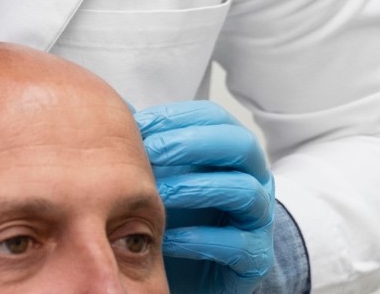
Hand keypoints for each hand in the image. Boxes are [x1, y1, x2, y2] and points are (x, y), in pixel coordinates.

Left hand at [135, 101, 274, 293]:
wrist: (202, 268)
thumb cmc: (181, 212)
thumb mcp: (164, 173)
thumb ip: (148, 145)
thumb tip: (119, 110)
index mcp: (232, 149)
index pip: (214, 117)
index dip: (176, 116)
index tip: (139, 125)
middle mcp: (255, 176)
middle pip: (239, 144)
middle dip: (191, 143)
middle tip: (150, 152)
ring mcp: (260, 216)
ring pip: (243, 190)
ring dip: (195, 188)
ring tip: (158, 194)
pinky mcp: (257, 256)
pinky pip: (237, 244)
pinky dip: (199, 240)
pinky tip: (168, 239)